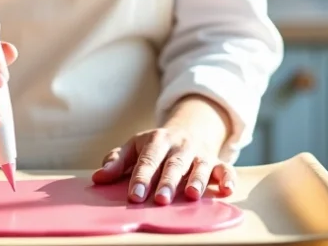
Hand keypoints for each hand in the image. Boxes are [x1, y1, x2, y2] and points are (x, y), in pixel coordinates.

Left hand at [91, 126, 235, 204]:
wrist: (190, 128)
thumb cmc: (156, 145)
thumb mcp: (135, 146)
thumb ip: (117, 162)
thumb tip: (98, 178)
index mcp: (157, 140)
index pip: (148, 160)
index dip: (141, 178)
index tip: (134, 196)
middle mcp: (180, 146)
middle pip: (174, 164)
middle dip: (167, 181)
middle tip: (160, 199)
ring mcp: (200, 154)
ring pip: (201, 166)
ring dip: (197, 180)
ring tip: (191, 195)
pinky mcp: (217, 162)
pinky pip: (226, 169)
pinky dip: (229, 179)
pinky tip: (227, 190)